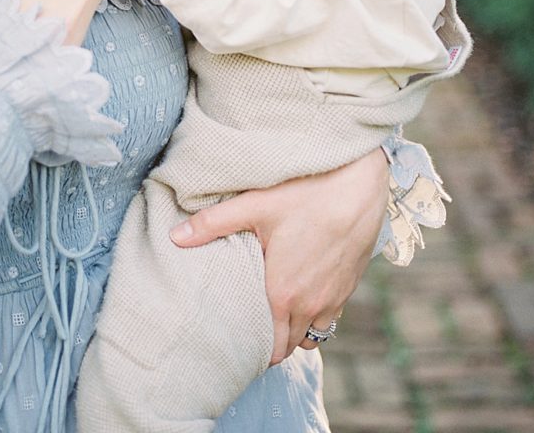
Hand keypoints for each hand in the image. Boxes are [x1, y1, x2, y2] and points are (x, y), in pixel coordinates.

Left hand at [170, 149, 388, 361]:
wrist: (359, 185)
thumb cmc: (307, 193)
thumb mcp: (255, 205)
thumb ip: (212, 224)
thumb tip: (174, 237)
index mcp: (284, 293)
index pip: (271, 347)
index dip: (255, 348)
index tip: (239, 339)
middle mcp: (312, 304)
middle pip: (291, 345)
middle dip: (273, 342)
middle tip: (252, 327)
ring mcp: (335, 297)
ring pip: (314, 334)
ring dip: (297, 329)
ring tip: (278, 310)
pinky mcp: (351, 284)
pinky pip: (333, 316)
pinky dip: (318, 313)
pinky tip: (305, 289)